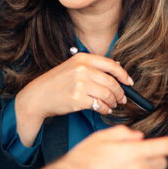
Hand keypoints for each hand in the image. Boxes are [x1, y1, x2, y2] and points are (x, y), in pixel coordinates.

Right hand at [15, 53, 132, 145]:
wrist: (38, 96)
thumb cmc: (56, 83)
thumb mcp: (72, 67)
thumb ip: (92, 66)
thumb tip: (117, 69)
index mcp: (82, 58)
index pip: (111, 65)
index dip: (123, 75)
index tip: (129, 82)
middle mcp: (82, 69)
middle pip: (111, 81)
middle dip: (120, 92)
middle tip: (121, 98)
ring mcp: (80, 84)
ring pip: (107, 94)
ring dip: (113, 102)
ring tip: (112, 105)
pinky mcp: (78, 99)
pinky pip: (100, 105)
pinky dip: (105, 109)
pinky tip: (104, 110)